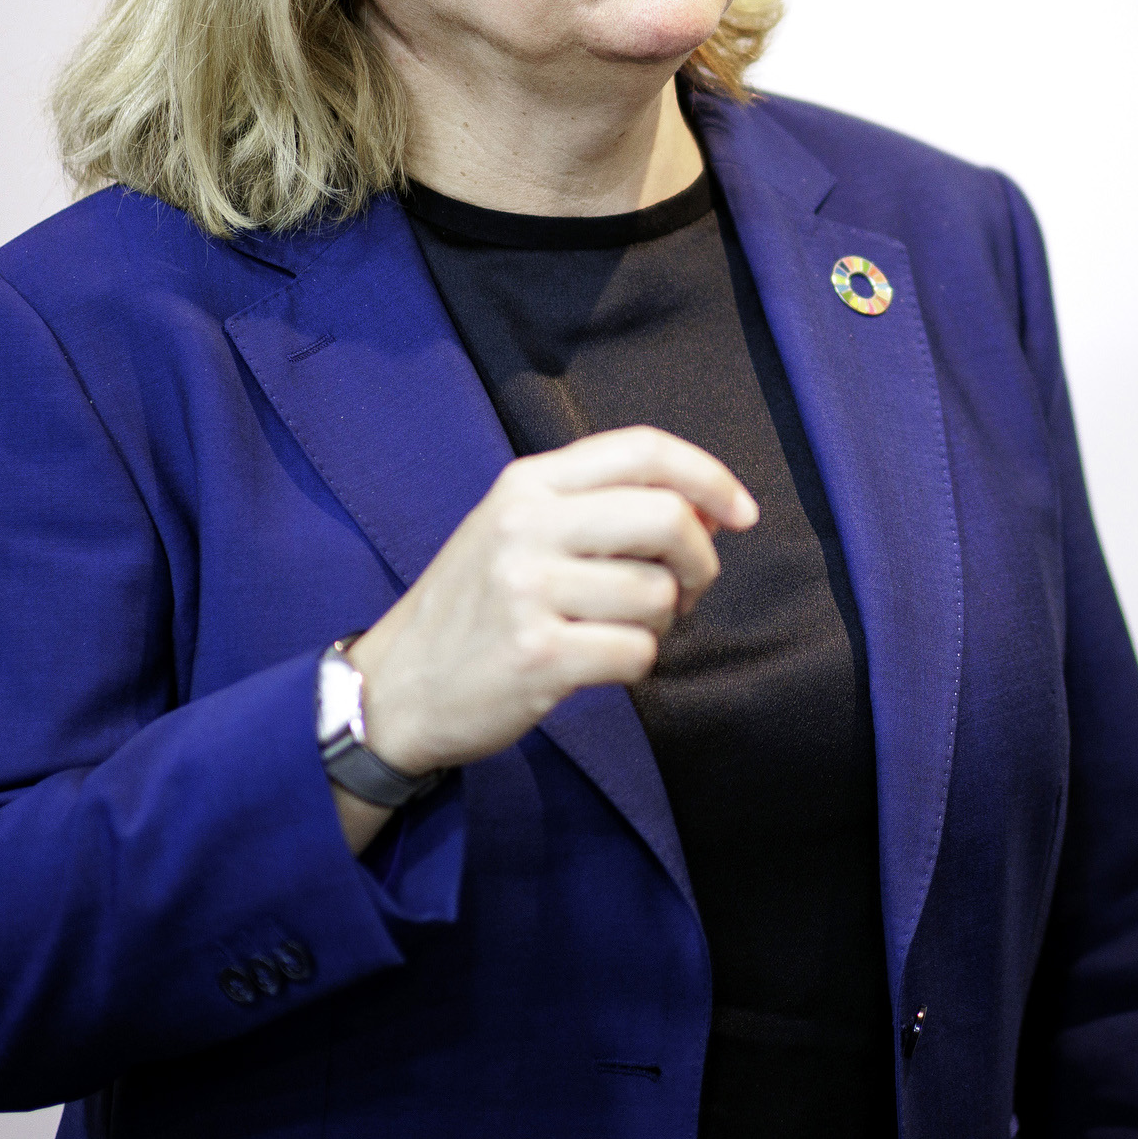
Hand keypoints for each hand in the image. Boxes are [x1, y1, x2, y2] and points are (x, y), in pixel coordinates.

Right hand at [335, 427, 756, 843]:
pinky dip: (635, 663)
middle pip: (667, 518)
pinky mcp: (537, 654)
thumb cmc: (476, 607)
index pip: (643, 450)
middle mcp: (526, 525)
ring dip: (660, 622)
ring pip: (658, 594)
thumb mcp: (520, 529)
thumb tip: (712, 508)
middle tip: (684, 590)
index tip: (742, 513)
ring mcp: (528, 590)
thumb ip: (603, 507)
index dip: (709, 477)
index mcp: (527, 483)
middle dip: (699, 560)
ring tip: (617, 629)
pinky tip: (596, 663)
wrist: (395, 688)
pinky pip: (637, 652)